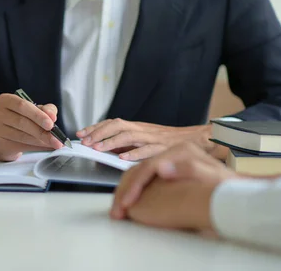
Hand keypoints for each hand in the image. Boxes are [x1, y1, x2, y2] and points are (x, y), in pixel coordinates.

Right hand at [0, 93, 62, 160]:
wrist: (2, 136)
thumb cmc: (19, 119)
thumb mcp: (32, 110)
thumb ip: (44, 109)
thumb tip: (53, 116)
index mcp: (6, 100)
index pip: (22, 105)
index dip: (38, 115)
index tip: (51, 123)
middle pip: (22, 122)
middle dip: (41, 131)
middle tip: (56, 138)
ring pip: (22, 136)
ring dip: (41, 141)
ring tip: (54, 144)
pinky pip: (21, 146)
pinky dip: (36, 147)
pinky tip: (46, 147)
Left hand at [76, 118, 225, 160]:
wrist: (199, 139)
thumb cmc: (170, 141)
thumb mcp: (146, 138)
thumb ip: (128, 142)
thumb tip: (106, 147)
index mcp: (138, 127)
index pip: (112, 123)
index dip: (96, 127)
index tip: (81, 133)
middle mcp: (143, 130)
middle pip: (117, 125)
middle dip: (99, 132)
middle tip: (86, 141)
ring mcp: (153, 138)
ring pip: (129, 136)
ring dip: (111, 142)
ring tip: (98, 148)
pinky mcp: (164, 148)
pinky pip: (148, 150)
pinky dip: (134, 153)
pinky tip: (123, 158)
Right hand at [110, 142, 238, 226]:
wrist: (237, 189)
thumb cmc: (226, 186)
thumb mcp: (212, 176)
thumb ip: (187, 170)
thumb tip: (161, 169)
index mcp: (180, 151)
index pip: (148, 167)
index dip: (135, 186)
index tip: (127, 203)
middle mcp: (171, 153)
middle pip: (139, 169)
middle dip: (125, 191)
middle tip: (116, 210)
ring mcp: (167, 161)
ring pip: (137, 173)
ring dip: (125, 192)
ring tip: (118, 209)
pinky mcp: (166, 170)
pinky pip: (143, 178)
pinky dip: (132, 190)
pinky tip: (129, 203)